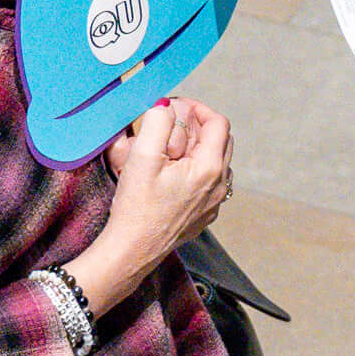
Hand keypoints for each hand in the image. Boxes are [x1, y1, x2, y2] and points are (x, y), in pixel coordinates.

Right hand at [68, 97, 233, 309]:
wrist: (132, 250)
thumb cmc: (137, 207)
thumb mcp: (143, 157)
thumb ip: (157, 123)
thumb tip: (166, 105)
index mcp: (210, 168)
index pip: (218, 123)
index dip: (197, 108)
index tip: (174, 107)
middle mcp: (219, 186)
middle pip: (222, 141)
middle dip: (199, 126)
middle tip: (171, 124)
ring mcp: (214, 203)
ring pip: (216, 161)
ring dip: (198, 147)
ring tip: (169, 147)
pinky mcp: (204, 215)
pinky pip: (209, 182)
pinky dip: (195, 168)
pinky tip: (171, 173)